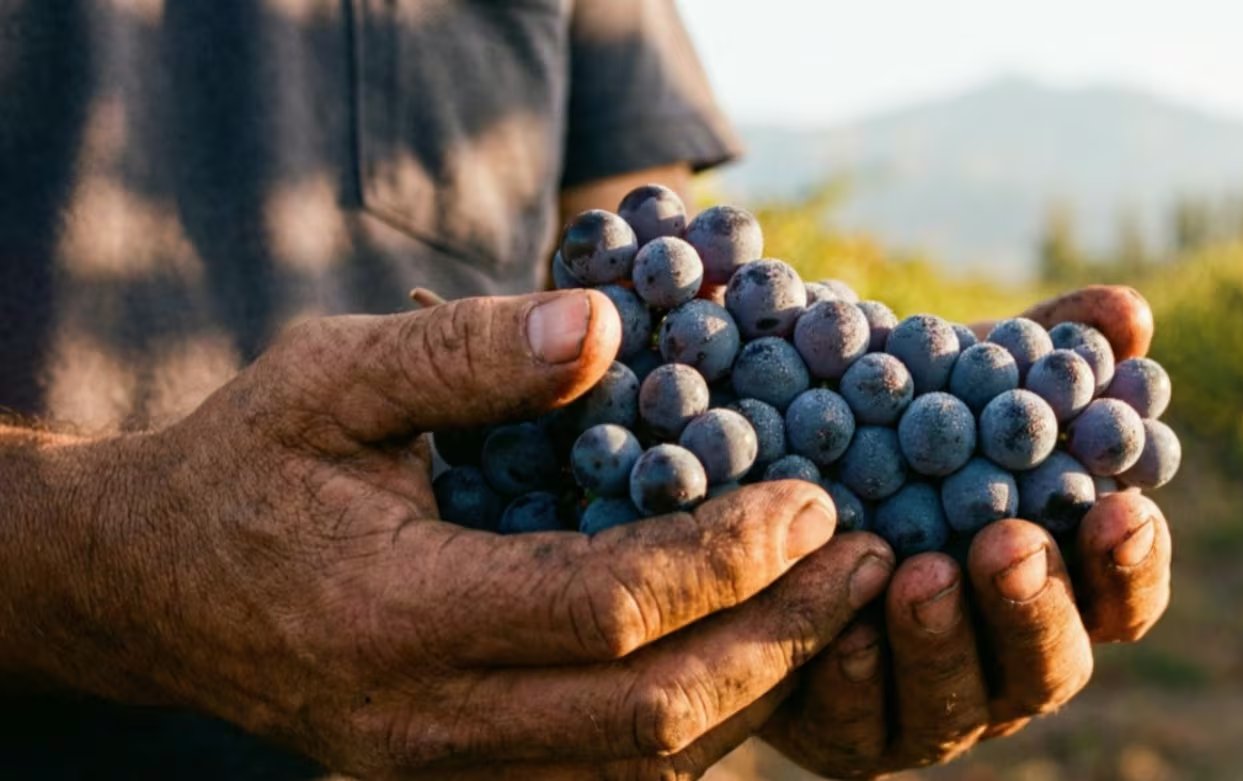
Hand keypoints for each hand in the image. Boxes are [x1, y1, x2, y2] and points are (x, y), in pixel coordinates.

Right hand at [13, 290, 894, 778]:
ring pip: (643, 767)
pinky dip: (699, 723)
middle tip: (865, 561)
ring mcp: (446, 769)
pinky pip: (612, 778)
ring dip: (758, 690)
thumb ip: (464, 353)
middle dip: (780, 639)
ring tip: (838, 606)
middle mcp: (425, 721)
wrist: (159, 585)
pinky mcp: (464, 779)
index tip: (809, 497)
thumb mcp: (329, 378)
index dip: (726, 558)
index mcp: (392, 613)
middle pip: (649, 716)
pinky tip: (755, 653)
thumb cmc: (250, 464)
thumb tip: (606, 326)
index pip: (604, 610)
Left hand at [759, 285, 1172, 776]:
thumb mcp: (959, 389)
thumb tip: (1127, 311)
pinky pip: (854, 719)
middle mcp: (1006, 665)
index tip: (1122, 505)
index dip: (1132, 562)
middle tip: (1010, 542)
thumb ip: (1042, 355)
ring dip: (941, 637)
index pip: (1122, 599)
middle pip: (1050, 663)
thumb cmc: (896, 444)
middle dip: (1033, 604)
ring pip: (955, 702)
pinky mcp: (848, 732)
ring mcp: (929, 708)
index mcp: (1055, 592)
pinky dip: (848, 674)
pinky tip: (835, 630)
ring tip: (919, 572)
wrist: (772, 494)